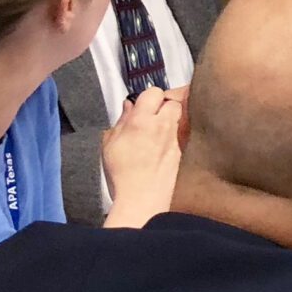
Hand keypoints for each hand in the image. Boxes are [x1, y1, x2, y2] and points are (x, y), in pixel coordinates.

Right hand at [100, 86, 184, 225]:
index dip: (148, 97)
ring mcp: (175, 139)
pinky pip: (181, 135)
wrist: (142, 199)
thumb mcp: (109, 144)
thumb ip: (121, 121)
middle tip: (152, 115)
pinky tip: (163, 146)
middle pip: (173, 102)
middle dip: (165, 105)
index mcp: (142, 121)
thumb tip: (128, 107)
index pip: (154, 92)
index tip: (142, 104)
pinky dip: (174, 136)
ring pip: (179, 118)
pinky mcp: (182, 152)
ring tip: (158, 130)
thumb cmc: (123, 174)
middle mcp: (163, 127)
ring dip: (171, 120)